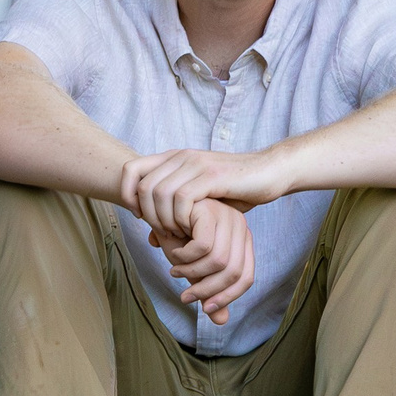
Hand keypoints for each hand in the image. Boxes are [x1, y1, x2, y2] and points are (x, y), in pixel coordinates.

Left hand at [120, 146, 274, 238]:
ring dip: (164, 219)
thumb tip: (151, 239)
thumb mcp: (200, 200)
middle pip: (143, 186)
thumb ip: (174, 214)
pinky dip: (180, 218)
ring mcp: (196, 164)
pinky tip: (189, 228)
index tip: (140, 216)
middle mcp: (182, 157)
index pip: (131, 169)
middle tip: (163, 232)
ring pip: (160, 193)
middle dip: (149, 215)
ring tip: (177, 233)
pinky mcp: (211, 176)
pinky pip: (182, 198)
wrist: (269, 172)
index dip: (127, 194)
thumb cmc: (235, 190)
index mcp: (175, 157)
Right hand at [148, 195, 257, 324]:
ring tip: (174, 271)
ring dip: (191, 273)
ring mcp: (228, 216)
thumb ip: (208, 290)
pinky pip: (203, 246)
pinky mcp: (211, 210)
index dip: (227, 297)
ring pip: (218, 261)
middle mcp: (241, 227)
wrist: (158, 209)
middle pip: (233, 272)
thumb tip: (222, 322)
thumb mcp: (195, 269)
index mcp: (243, 241)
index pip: (246, 278)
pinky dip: (185, 257)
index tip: (205, 309)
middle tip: (185, 297)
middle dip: (206, 291)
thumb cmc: (179, 238)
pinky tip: (174, 254)